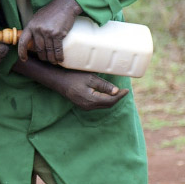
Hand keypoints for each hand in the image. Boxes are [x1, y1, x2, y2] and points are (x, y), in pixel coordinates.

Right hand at [12, 57, 128, 110]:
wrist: (58, 81)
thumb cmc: (73, 77)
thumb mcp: (90, 78)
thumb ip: (104, 86)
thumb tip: (117, 91)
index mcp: (91, 100)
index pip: (110, 101)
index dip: (120, 96)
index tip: (126, 90)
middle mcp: (88, 106)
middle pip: (107, 105)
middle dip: (116, 99)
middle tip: (123, 91)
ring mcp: (85, 107)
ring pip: (102, 106)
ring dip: (110, 100)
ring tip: (117, 92)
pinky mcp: (82, 105)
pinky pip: (96, 104)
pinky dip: (103, 100)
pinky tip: (106, 94)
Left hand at [18, 0, 82, 63]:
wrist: (64, 5)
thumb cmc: (51, 11)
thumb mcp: (37, 18)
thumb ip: (34, 29)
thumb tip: (32, 40)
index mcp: (31, 26)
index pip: (23, 42)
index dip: (22, 52)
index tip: (24, 59)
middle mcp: (38, 30)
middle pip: (38, 49)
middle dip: (43, 57)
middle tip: (46, 59)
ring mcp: (48, 32)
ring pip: (48, 51)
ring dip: (51, 59)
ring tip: (53, 61)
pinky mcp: (58, 34)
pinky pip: (57, 49)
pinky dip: (59, 56)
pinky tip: (60, 59)